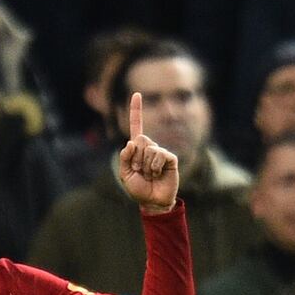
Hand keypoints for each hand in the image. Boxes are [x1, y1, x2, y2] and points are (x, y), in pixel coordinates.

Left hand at [118, 92, 178, 213]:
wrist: (152, 201)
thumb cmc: (138, 188)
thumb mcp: (124, 174)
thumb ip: (124, 158)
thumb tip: (131, 142)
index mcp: (136, 148)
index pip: (136, 125)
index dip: (136, 110)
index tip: (137, 93)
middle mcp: (149, 147)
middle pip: (139, 139)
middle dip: (135, 157)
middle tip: (138, 171)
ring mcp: (160, 152)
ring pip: (148, 148)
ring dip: (144, 165)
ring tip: (148, 175)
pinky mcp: (170, 158)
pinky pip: (159, 154)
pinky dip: (154, 166)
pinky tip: (157, 174)